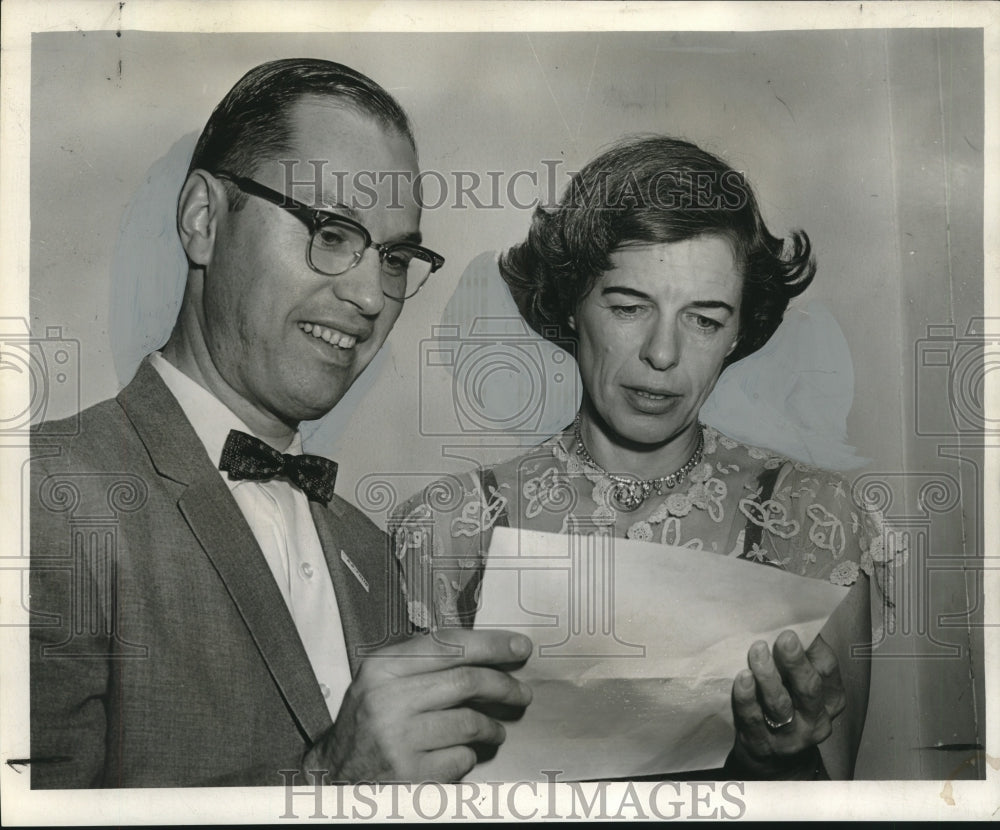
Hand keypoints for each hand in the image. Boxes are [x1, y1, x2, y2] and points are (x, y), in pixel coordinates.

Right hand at [302, 628, 532, 782]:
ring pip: (470, 722)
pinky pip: (462, 758)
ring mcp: (398, 739)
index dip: (490, 644)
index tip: (518, 648)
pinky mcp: (410, 775)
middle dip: (504, 685)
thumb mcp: (381, 682)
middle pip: (466, 681)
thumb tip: (485, 653)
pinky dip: (469, 755)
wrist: (334, 777)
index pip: (448, 645)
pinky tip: (462, 754)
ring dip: (492, 726)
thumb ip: (422, 663)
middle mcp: (387, 700)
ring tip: (495, 729)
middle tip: (522, 693)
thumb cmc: (367, 724)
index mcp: (381, 669)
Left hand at [727, 630, 845, 777]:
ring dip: (768, 676)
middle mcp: (814, 720)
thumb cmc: (789, 710)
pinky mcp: (761, 744)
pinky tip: (742, 679)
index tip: (797, 628)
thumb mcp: (802, 689)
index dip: (815, 650)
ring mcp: (789, 736)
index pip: (828, 672)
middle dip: (796, 662)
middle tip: (785, 638)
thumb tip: (792, 622)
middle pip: (808, 689)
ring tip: (757, 651)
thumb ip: (801, 663)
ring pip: (780, 705)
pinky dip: (747, 698)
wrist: (773, 762)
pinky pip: (753, 720)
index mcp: (829, 700)